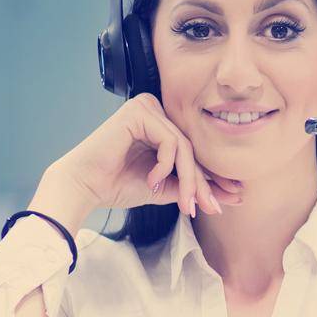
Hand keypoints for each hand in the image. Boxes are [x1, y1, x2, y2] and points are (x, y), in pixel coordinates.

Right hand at [47, 93, 245, 220]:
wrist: (84, 187)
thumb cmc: (117, 185)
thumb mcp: (163, 187)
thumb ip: (190, 186)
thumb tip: (227, 196)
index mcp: (161, 125)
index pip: (194, 152)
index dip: (212, 177)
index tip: (233, 198)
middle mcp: (156, 112)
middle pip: (192, 150)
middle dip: (204, 182)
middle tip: (212, 207)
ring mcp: (148, 108)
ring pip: (185, 148)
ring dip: (188, 180)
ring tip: (183, 204)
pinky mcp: (140, 111)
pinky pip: (170, 141)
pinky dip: (165, 165)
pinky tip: (151, 181)